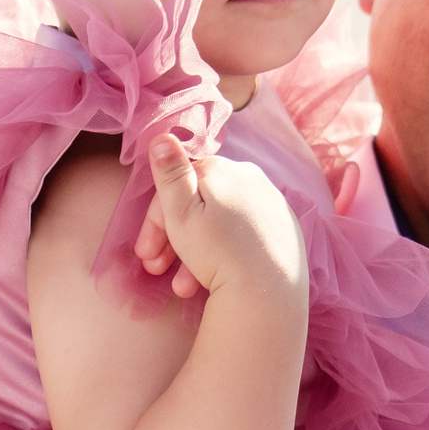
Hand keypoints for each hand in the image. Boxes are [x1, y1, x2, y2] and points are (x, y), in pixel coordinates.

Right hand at [133, 138, 307, 304]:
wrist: (267, 295)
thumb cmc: (217, 252)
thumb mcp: (181, 211)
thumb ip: (170, 173)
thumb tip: (162, 134)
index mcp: (223, 169)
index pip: (178, 187)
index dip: (155, 220)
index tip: (144, 252)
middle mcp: (251, 179)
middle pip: (201, 206)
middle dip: (172, 240)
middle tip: (156, 270)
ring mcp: (272, 205)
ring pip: (221, 226)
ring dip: (194, 255)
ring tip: (183, 287)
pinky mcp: (285, 232)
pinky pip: (244, 237)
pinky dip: (224, 256)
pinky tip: (212, 280)